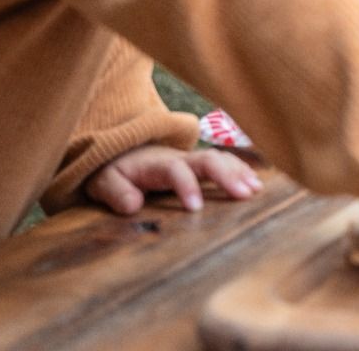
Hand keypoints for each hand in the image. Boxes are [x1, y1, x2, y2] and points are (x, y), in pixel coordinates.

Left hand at [85, 144, 263, 215]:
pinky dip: (241, 171)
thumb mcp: (103, 182)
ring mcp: (191, 160)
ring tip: (254, 191)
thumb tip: (134, 205)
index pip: (176, 171)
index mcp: (158, 164)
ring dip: (239, 173)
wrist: (121, 150)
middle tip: (244, 195)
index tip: (196, 209)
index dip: (187, 187)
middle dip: (228, 175)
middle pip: (208, 160)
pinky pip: (224, 163)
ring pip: (220, 159)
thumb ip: (116, 192)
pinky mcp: (198, 165)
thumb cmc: (114, 169)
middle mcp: (180, 158)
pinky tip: (254, 184)